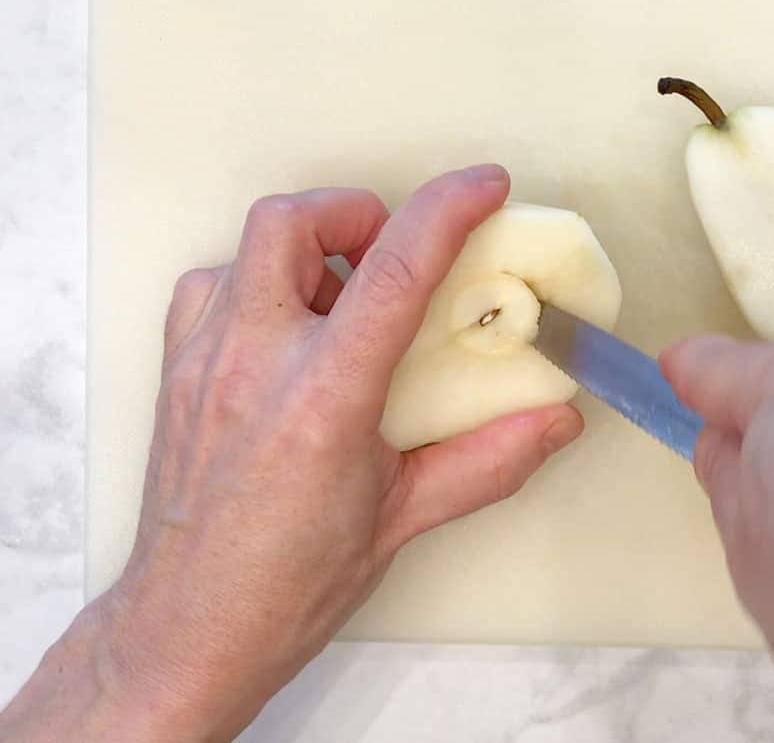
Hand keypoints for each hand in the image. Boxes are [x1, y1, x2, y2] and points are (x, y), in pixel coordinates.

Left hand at [0, 166, 582, 741]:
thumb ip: (489, 460)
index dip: (446, 211)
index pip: (392, 272)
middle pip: (290, 223)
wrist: (188, 630)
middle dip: (353, 210)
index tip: (484, 184)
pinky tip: (286, 329)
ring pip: (244, 248)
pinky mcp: (174, 372)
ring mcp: (201, 362)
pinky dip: (256, 283)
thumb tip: (559, 419)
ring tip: (341, 298)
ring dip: (304, 250)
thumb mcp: (404, 520)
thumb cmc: (292, 583)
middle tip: (392, 249)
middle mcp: (252, 363)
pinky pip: (209, 287)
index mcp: (322, 399)